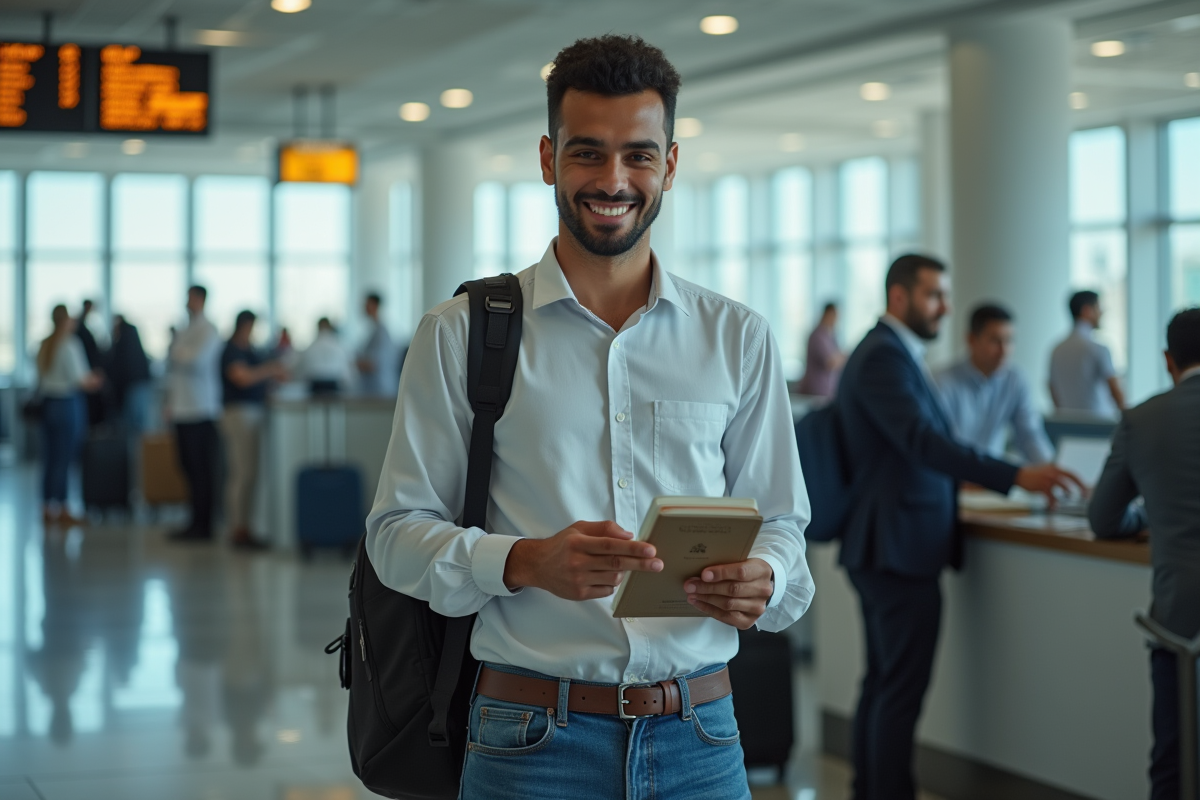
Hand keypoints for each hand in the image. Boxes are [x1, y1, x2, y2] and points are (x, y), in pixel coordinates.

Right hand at [503, 521, 662, 599]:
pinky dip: (612, 583)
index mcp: (578, 542)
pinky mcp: (579, 594)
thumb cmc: (562, 544)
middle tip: (658, 563)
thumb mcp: (579, 528)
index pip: (610, 545)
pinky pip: (606, 590)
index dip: (632, 548)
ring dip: (623, 572)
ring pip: (613, 579)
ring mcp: (578, 580)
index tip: (650, 549)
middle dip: (640, 564)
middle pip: (616, 563)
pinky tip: (605, 575)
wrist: (537, 565)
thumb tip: (628, 535)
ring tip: (620, 566)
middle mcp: (577, 562)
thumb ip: (604, 528)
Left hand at [684, 559, 773, 629]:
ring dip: (706, 599)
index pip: (741, 572)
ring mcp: (757, 608)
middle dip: (708, 588)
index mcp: (761, 571)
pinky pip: (726, 617)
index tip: (704, 574)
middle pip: (732, 590)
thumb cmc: (746, 571)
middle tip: (690, 585)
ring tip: (691, 594)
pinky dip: (710, 610)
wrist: (760, 585)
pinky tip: (699, 603)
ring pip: (728, 605)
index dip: (721, 573)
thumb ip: (726, 565)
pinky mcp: (749, 621)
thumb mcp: (741, 561)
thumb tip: (701, 572)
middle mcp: (762, 591)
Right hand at [1015, 464, 1086, 507]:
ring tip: (1067, 498)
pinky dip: (1053, 503)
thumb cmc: (1034, 475)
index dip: (1081, 482)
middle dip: (1080, 488)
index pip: (1073, 474)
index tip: (1086, 490)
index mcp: (1056, 468)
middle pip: (1071, 479)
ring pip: (1063, 487)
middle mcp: (1053, 472)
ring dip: (1067, 494)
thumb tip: (1069, 485)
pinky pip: (1051, 496)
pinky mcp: (1042, 486)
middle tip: (1085, 496)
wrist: (1019, 475)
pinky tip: (1053, 507)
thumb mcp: (1047, 471)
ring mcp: (1048, 479)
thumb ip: (1057, 475)